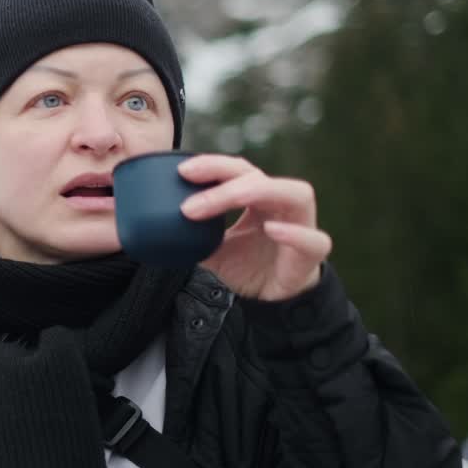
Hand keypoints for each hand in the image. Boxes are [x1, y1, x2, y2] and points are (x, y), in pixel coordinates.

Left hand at [178, 154, 331, 301]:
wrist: (272, 300)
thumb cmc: (247, 266)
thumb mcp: (212, 250)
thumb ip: (191, 237)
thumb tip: (153, 230)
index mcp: (258, 198)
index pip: (238, 171)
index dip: (213, 166)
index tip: (182, 171)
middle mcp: (282, 204)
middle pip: (259, 178)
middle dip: (225, 181)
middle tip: (190, 202)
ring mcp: (302, 225)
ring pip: (294, 194)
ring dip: (259, 193)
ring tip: (229, 199)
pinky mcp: (312, 254)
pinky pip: (314, 240)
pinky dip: (296, 234)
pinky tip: (273, 230)